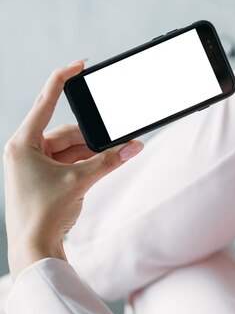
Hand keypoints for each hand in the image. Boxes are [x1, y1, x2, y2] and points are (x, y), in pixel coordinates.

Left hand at [3, 60, 143, 281]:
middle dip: (91, 138)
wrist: (33, 248)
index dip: (64, 79)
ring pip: (68, 150)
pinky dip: (83, 166)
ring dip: (90, 154)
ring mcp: (32, 166)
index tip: (80, 65)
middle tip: (117, 141)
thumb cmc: (45, 214)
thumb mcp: (80, 183)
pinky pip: (66, 164)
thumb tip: (134, 146)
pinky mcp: (41, 180)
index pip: (45, 100)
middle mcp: (24, 150)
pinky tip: (98, 170)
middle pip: (65, 132)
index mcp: (23, 142)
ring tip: (112, 159)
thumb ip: (108, 162)